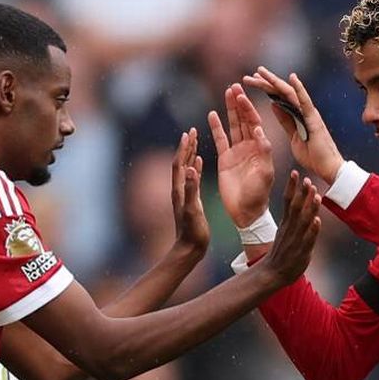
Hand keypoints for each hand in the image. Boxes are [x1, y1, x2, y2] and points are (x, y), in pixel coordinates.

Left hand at [170, 127, 209, 254]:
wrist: (190, 248)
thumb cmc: (192, 232)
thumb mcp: (193, 210)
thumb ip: (192, 190)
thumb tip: (191, 169)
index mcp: (179, 190)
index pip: (179, 164)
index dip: (183, 148)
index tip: (188, 133)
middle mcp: (179, 190)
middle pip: (181, 163)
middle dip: (186, 146)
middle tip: (191, 131)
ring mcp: (184, 194)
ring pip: (186, 169)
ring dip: (190, 154)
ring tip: (195, 140)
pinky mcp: (191, 199)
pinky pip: (192, 178)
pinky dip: (195, 167)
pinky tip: (199, 162)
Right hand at [208, 84, 274, 226]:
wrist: (246, 211)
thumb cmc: (259, 194)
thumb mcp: (266, 172)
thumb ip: (263, 150)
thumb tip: (258, 129)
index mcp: (261, 147)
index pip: (255, 123)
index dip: (250, 108)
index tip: (244, 94)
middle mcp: (250, 146)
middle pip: (244, 120)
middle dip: (240, 103)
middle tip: (235, 86)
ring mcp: (237, 152)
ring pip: (233, 126)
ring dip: (230, 109)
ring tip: (227, 92)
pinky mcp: (225, 159)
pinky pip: (220, 140)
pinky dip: (216, 127)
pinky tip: (211, 114)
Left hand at [243, 67, 344, 184]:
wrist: (327, 167)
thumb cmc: (313, 154)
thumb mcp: (293, 136)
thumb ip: (285, 120)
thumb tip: (274, 105)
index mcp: (295, 115)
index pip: (277, 98)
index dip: (265, 89)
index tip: (252, 82)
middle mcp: (302, 110)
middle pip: (280, 93)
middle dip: (265, 83)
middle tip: (250, 74)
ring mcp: (308, 113)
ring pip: (288, 93)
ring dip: (274, 81)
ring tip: (260, 71)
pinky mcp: (314, 119)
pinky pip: (305, 102)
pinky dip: (299, 89)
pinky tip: (292, 78)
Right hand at [261, 172, 321, 284]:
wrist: (272, 273)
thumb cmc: (281, 252)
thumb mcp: (285, 232)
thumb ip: (293, 219)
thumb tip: (301, 203)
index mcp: (285, 223)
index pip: (287, 201)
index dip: (292, 187)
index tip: (295, 172)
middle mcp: (290, 229)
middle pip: (296, 208)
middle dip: (302, 193)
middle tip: (307, 179)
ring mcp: (296, 239)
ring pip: (303, 221)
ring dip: (310, 207)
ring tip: (316, 195)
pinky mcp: (302, 251)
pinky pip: (308, 239)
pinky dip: (313, 229)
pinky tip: (318, 220)